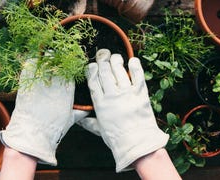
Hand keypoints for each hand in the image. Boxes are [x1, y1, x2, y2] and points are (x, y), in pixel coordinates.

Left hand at [0, 59, 83, 165]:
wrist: (33, 135)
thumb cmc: (53, 130)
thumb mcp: (70, 120)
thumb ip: (80, 113)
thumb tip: (88, 110)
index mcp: (67, 94)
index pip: (71, 73)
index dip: (70, 64)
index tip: (69, 59)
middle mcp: (55, 87)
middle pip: (58, 65)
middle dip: (58, 57)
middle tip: (57, 53)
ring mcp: (40, 85)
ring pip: (44, 63)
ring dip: (46, 57)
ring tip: (46, 53)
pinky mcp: (27, 86)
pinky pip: (30, 69)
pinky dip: (32, 62)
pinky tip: (33, 59)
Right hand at [86, 49, 168, 171]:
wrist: (137, 144)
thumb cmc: (117, 139)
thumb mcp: (99, 130)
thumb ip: (89, 122)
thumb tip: (79, 119)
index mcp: (100, 104)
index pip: (93, 82)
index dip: (92, 70)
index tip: (92, 64)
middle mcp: (112, 96)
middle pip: (105, 73)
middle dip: (103, 60)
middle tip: (103, 54)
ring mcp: (127, 94)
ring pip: (119, 71)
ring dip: (116, 61)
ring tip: (116, 57)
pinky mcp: (140, 94)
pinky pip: (138, 76)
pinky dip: (135, 67)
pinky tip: (133, 61)